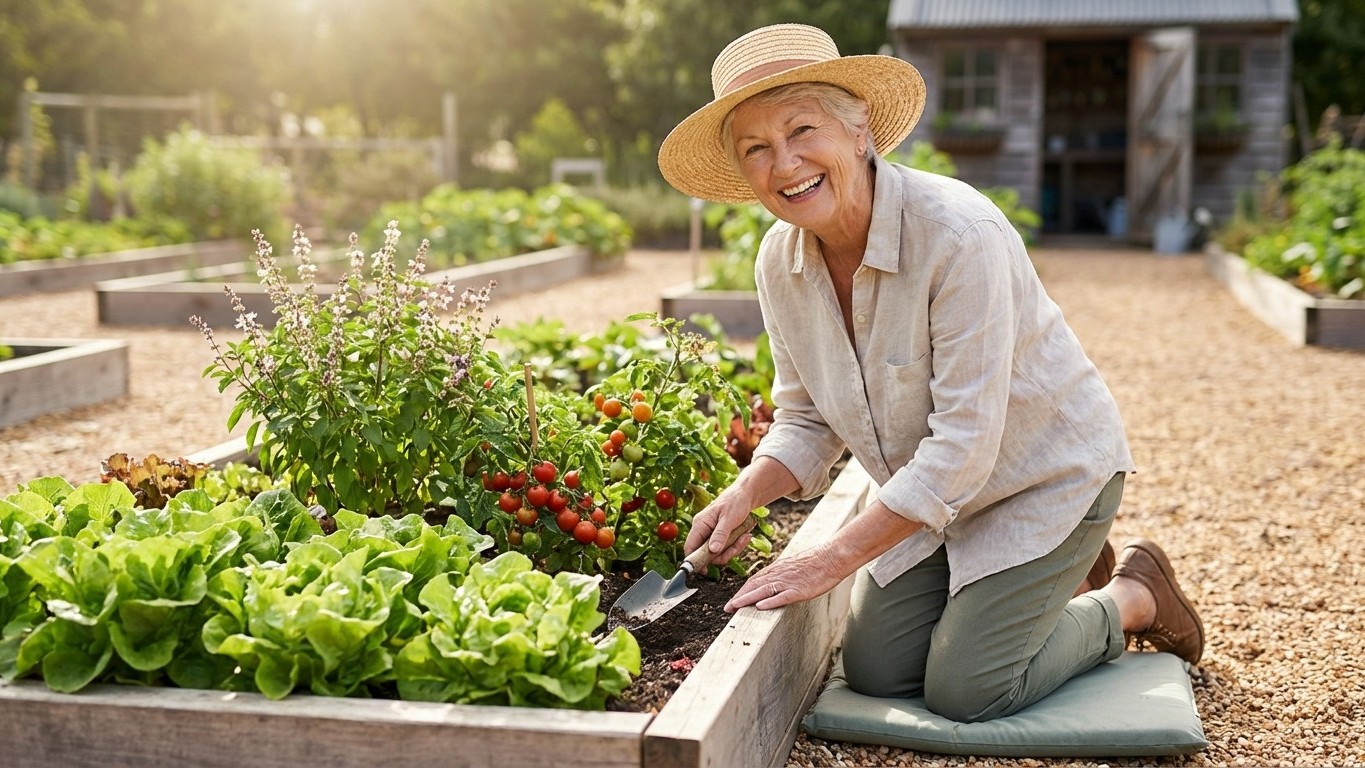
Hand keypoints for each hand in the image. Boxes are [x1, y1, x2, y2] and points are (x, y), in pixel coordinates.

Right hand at [685, 490, 757, 564]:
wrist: (746, 494)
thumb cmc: (735, 501)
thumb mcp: (729, 518)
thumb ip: (720, 535)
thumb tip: (712, 551)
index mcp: (700, 524)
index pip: (690, 547)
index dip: (694, 561)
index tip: (705, 571)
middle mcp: (703, 530)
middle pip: (707, 554)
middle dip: (724, 553)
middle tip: (738, 545)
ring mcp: (712, 534)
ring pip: (718, 553)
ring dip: (733, 549)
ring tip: (744, 536)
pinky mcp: (721, 536)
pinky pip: (726, 548)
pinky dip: (736, 545)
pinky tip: (745, 535)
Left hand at [723, 545, 843, 611]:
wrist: (832, 556)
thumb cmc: (815, 563)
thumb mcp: (793, 567)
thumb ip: (781, 575)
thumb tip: (771, 585)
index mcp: (777, 569)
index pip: (754, 581)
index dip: (742, 591)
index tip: (733, 601)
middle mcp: (779, 575)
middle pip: (755, 586)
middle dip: (739, 597)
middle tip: (727, 609)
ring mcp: (789, 582)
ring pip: (764, 591)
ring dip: (748, 599)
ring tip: (735, 608)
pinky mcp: (800, 589)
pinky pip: (783, 596)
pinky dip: (771, 602)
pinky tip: (760, 607)